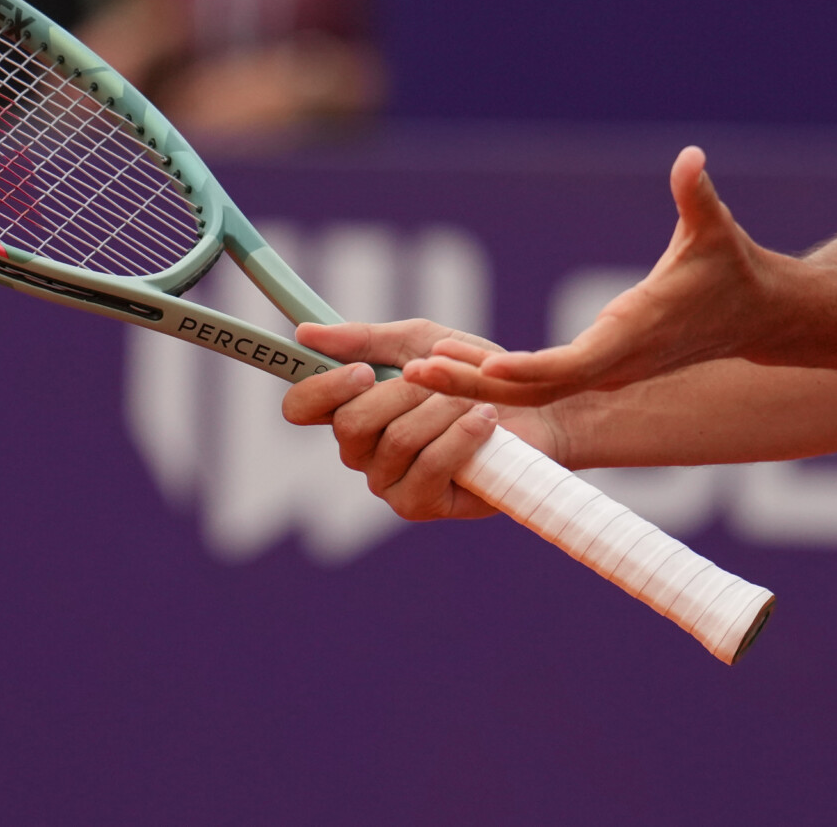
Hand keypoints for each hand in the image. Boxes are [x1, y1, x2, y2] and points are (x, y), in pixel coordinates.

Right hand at [281, 319, 559, 520]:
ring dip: (442, 409)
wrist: (536, 411)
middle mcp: (360, 451)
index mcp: (350, 408)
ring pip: (396, 441)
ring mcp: (388, 482)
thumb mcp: (423, 342)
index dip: (321, 388)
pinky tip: (485, 420)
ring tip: (472, 399)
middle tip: (438, 378)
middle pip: (350, 424)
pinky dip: (461, 436)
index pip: (300, 408)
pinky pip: (429, 469)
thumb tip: (306, 332)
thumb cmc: (473, 376)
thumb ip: (366, 338)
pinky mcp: (420, 504)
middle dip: (403, 393)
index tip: (362, 371)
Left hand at [403, 147, 804, 409]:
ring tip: (417, 370)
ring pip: (529, 391)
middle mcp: (611, 363)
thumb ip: (696, 195)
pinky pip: (538, 382)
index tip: (484, 366)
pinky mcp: (598, 368)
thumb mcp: (714, 229)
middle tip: (417, 371)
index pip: (571, 364)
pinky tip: (453, 365)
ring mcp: (603, 371)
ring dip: (474, 383)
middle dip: (475, 384)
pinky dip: (495, 377)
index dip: (526, 367)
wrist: (758, 316)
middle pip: (533, 388)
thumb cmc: (732, 270)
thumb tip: (691, 158)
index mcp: (631, 333)